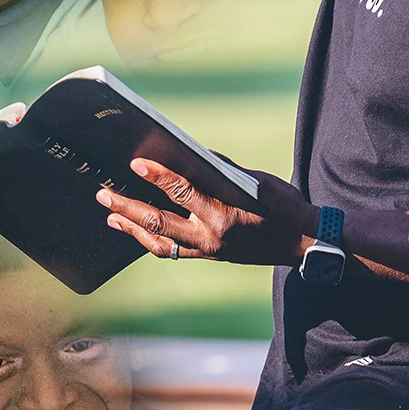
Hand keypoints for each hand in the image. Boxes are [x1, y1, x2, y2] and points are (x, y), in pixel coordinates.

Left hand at [96, 157, 316, 265]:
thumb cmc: (284, 206)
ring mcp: (208, 250)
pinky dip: (150, 239)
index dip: (157, 177)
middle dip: (127, 206)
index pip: (182, 193)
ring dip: (131, 226)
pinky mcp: (209, 256)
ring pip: (159, 241)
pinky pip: (171, 250)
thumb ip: (221, 169)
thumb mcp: (256, 181)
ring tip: (110, 214)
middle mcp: (212, 237)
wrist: (305, 243)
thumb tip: (189, 152)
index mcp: (224, 215)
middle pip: (158, 221)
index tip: (135, 164)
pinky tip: (134, 228)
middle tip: (103, 193)